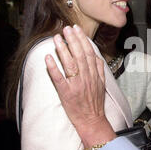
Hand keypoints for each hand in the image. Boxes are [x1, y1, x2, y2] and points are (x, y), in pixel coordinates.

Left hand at [45, 25, 115, 147]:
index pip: (89, 53)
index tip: (76, 29)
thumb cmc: (95, 103)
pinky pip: (59, 79)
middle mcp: (86, 78)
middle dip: (73, 40)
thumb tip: (96, 56)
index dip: (82, 40)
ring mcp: (76, 85)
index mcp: (94, 74)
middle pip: (79, 55)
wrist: (92, 120)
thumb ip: (99, 69)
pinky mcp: (66, 93)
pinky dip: (53, 68)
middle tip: (66, 28)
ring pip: (70, 64)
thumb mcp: (102, 84)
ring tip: (57, 38)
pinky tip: (48, 58)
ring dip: (63, 50)